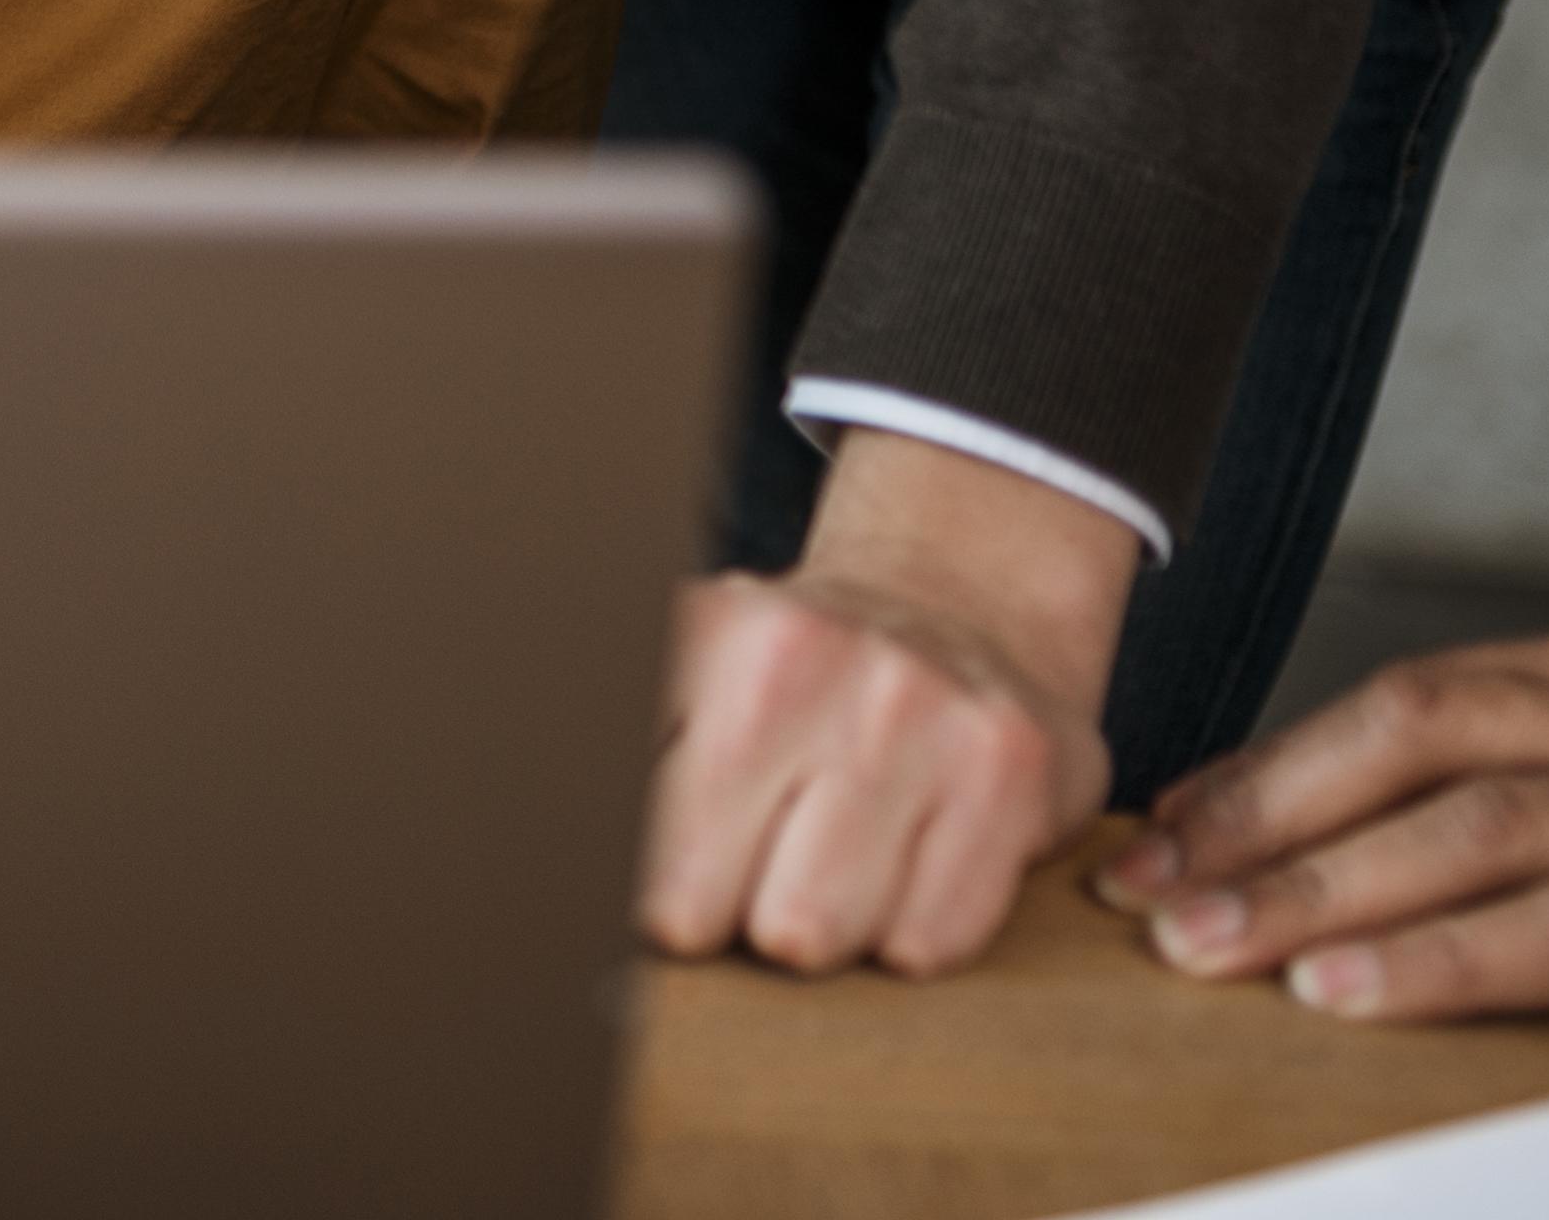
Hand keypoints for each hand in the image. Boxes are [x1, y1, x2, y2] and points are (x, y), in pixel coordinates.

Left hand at [641, 432, 1129, 976]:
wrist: (960, 605)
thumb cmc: (801, 675)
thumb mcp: (693, 676)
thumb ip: (628, 759)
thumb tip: (531, 863)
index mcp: (725, 644)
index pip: (644, 846)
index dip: (651, 891)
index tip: (662, 888)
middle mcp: (822, 663)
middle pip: (724, 914)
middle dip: (732, 912)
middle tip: (755, 864)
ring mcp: (928, 713)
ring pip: (819, 937)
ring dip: (823, 923)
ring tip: (833, 854)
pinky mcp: (1017, 771)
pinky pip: (927, 944)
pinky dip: (913, 930)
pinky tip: (910, 861)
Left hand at [1098, 597, 1548, 1031]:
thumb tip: (1438, 811)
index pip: (1422, 694)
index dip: (1286, 758)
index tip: (1180, 819)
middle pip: (1415, 736)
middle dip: (1261, 811)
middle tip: (1142, 886)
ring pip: (1474, 826)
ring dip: (1319, 887)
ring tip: (1204, 946)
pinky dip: (1451, 954)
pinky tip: (1353, 985)